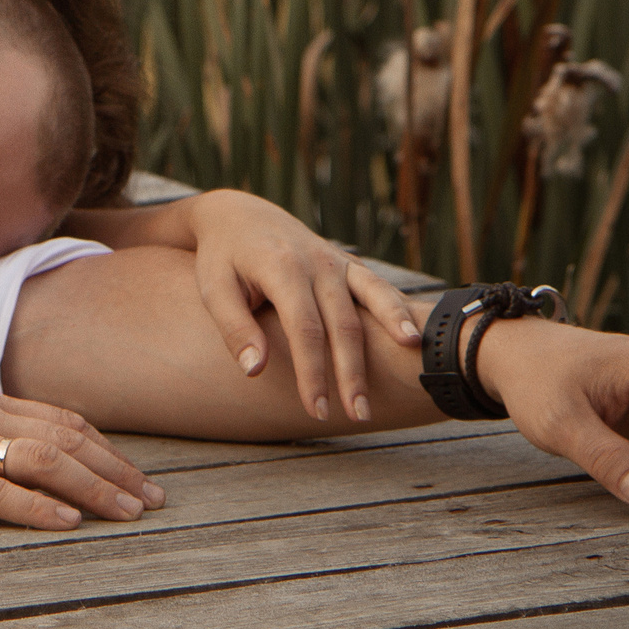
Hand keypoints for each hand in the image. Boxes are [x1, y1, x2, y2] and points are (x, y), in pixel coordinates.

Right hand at [0, 391, 165, 530]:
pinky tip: (67, 523)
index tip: (140, 479)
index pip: (60, 421)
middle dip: (115, 471)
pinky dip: (36, 507)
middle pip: (62, 439)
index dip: (107, 450)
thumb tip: (32, 462)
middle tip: (154, 503)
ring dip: (92, 488)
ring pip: (39, 461)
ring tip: (127, 514)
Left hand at [189, 190, 419, 422]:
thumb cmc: (222, 258)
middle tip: (359, 414)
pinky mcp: (347, 264)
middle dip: (352, 373)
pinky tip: (414, 334)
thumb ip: (235, 329)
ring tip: (413, 367)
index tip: (317, 410)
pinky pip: (377, 287)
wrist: (239, 214)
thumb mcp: (214, 289)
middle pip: (342, 324)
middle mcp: (316, 263)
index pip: (304, 330)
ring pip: (371, 301)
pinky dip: (398, 308)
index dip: (313, 373)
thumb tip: (255, 371)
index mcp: (281, 268)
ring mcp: (336, 261)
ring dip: (391, 335)